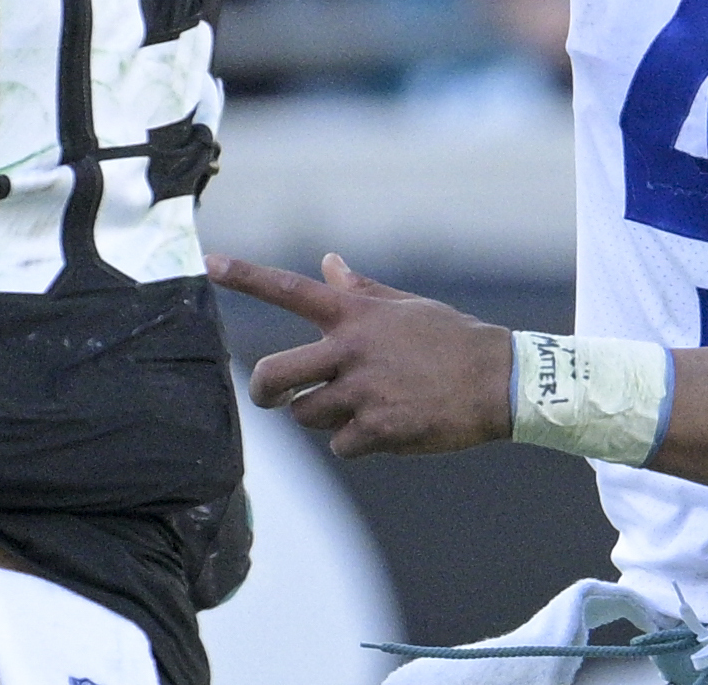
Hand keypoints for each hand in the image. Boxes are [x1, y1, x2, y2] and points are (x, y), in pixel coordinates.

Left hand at [208, 252, 511, 457]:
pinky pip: (340, 446)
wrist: (500, 381)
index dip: (244, 275)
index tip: (207, 262)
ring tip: (356, 408)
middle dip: (263, 391)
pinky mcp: (378, 431)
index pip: (287, 289)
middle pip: (271, 375)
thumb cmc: (451, 340)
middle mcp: (349, 350)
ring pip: (305, 415)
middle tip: (271, 396)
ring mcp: (361, 392)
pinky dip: (354, 443)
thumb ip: (358, 290)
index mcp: (353, 315)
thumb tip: (328, 262)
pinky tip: (384, 429)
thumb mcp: (404, 307)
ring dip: (319, 417)